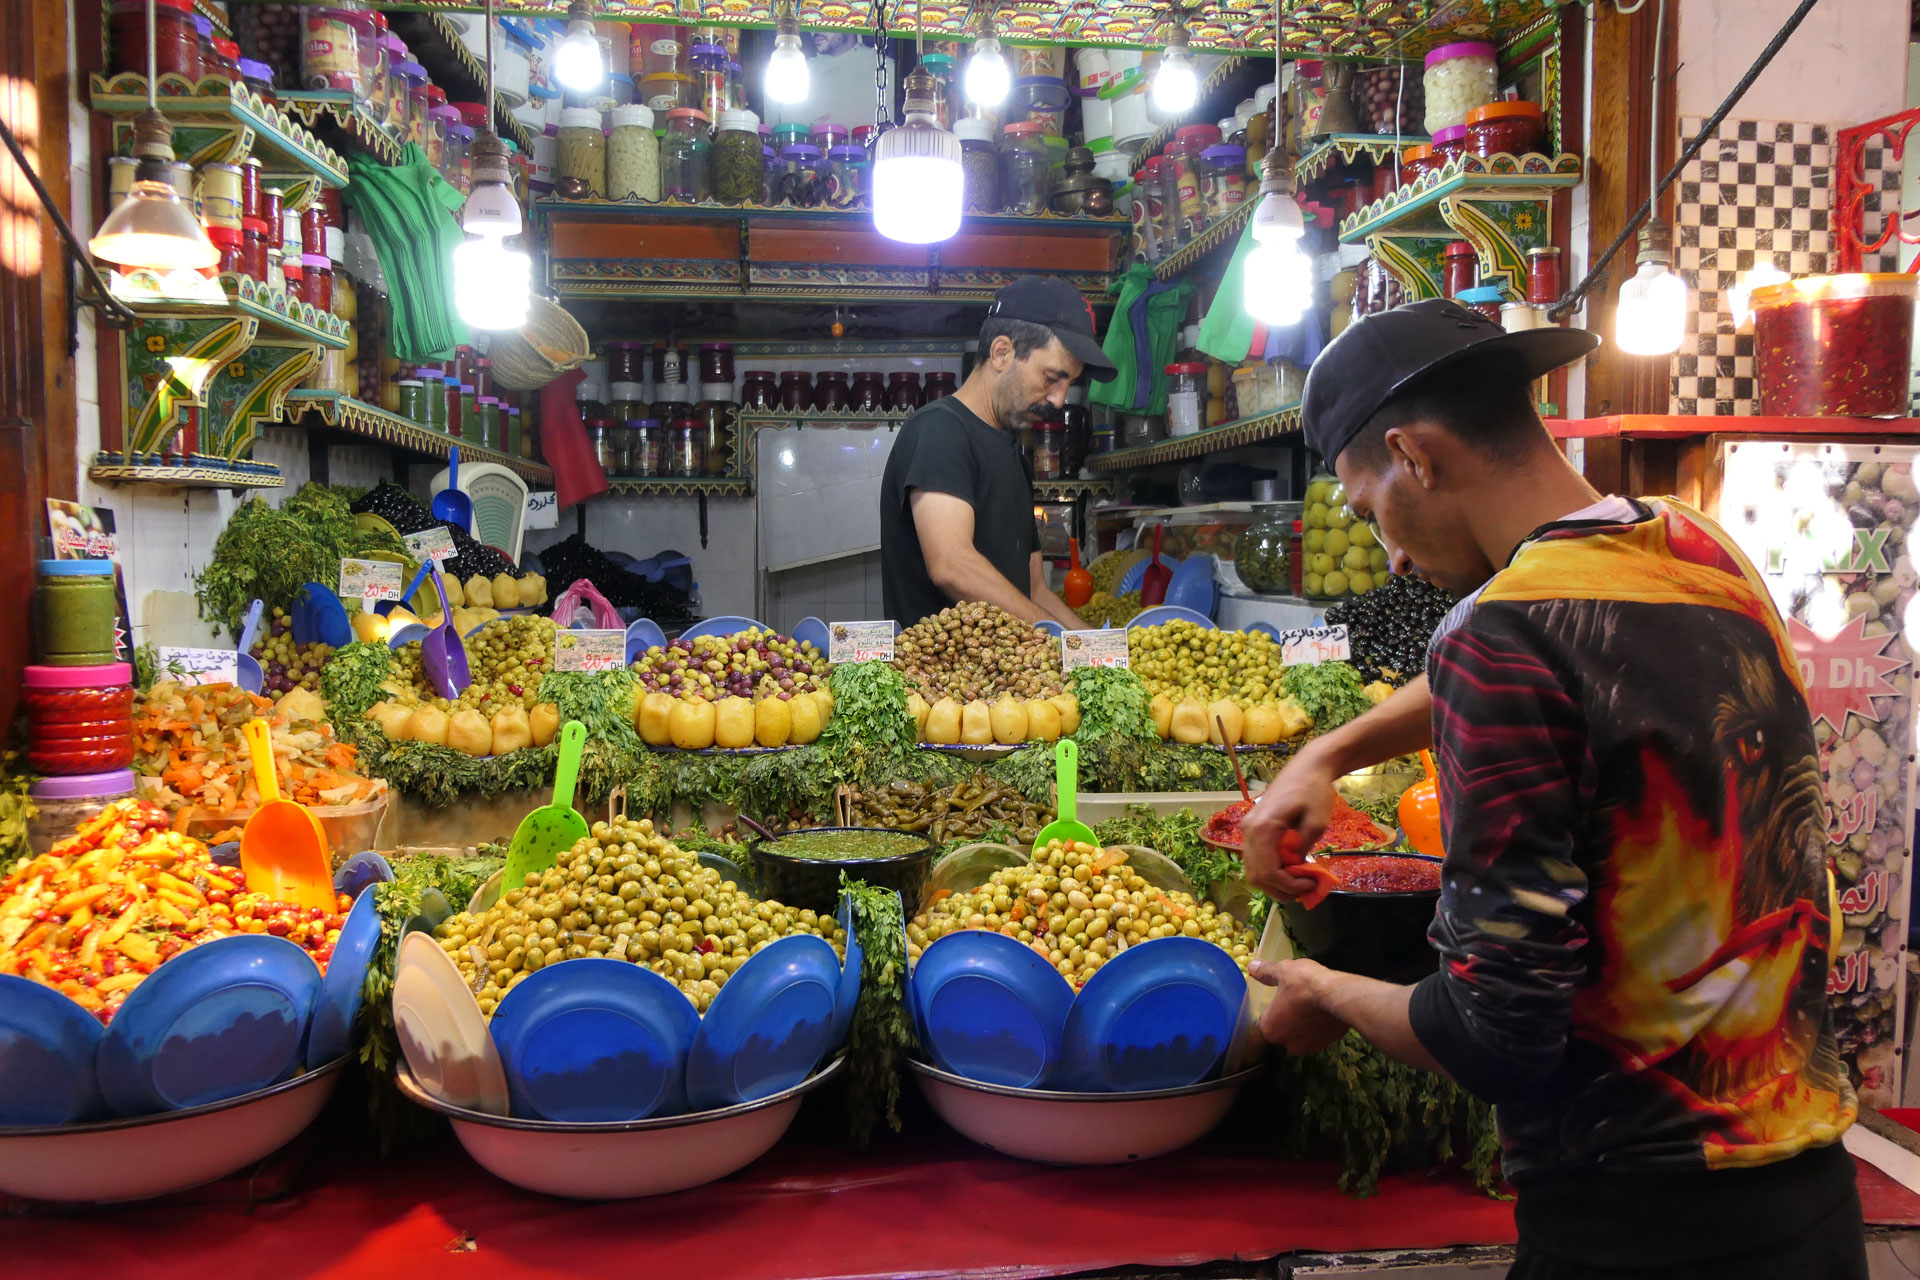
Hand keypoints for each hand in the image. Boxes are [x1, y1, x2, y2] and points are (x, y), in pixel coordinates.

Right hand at [1241, 748, 1335, 899]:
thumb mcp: (1318, 822)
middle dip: (1280, 889)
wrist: (1307, 767)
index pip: (1267, 871)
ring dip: (1275, 882)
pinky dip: (1272, 870)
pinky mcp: (1252, 828)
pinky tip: (1291, 870)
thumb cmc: (1314, 790)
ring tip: (1299, 882)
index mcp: (1262, 828)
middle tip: (1305, 889)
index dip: (1288, 885)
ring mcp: (1247, 829)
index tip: (1310, 885)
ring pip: (1253, 870)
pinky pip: (1257, 858)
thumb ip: (1303, 848)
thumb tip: (1295, 869)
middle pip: (1256, 876)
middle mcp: (1248, 830)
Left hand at [1248, 958, 1346, 1052]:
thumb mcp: (1282, 972)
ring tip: (1313, 1004)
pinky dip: (1322, 1025)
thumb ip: (1266, 972)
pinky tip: (1326, 1010)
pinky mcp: (1329, 1043)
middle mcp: (1288, 1044)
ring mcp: (1310, 1046)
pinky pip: (1321, 1034)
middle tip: (1298, 1000)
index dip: (1274, 1008)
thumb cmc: (1303, 984)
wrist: (1337, 995)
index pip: (1267, 1020)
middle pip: (1285, 1030)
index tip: (1282, 998)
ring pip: (1304, 1034)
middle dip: (1290, 1018)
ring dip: (1307, 1024)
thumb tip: (1252, 967)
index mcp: (1270, 1029)